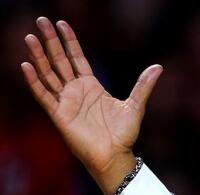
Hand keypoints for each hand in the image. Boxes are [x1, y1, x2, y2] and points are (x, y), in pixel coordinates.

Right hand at [20, 17, 161, 194]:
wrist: (115, 156)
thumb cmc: (124, 134)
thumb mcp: (135, 106)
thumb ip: (143, 86)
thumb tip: (158, 67)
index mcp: (91, 86)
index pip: (77, 58)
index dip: (69, 41)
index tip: (61, 24)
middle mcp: (75, 91)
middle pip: (59, 60)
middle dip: (50, 41)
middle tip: (41, 21)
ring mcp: (65, 101)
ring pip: (48, 73)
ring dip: (38, 56)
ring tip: (30, 38)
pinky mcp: (58, 114)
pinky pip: (43, 94)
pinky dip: (34, 81)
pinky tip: (27, 65)